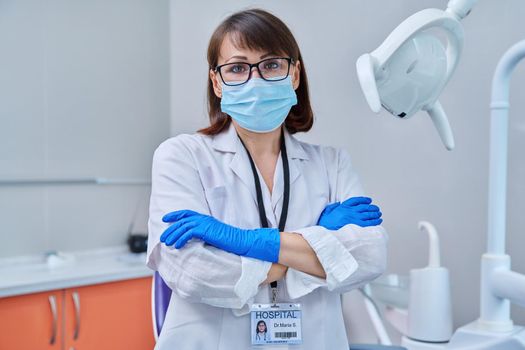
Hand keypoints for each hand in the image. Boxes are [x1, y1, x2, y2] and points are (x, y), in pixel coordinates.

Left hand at [160, 210, 280, 262]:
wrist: (241, 242)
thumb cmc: (230, 243)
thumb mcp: (214, 237)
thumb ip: (205, 236)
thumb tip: (195, 242)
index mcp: (206, 219)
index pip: (187, 213)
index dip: (175, 215)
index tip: (166, 218)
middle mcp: (204, 219)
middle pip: (182, 220)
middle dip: (171, 228)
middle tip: (163, 237)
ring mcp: (205, 223)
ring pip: (183, 226)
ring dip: (173, 234)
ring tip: (166, 243)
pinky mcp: (206, 230)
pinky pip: (189, 232)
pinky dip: (181, 239)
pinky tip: (177, 245)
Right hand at [317, 196, 382, 229]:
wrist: (325, 231)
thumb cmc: (325, 223)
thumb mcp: (327, 211)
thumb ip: (334, 206)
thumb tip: (338, 204)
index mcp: (343, 207)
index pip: (356, 201)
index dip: (363, 200)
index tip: (369, 200)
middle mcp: (349, 212)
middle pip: (364, 207)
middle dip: (372, 207)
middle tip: (376, 209)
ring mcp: (353, 219)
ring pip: (368, 214)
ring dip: (375, 214)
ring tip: (379, 214)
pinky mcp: (356, 227)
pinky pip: (368, 223)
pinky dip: (375, 221)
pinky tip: (379, 220)